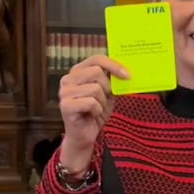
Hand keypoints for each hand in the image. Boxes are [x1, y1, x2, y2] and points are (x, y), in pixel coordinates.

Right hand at [57, 55, 128, 171]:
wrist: (85, 135)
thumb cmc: (96, 112)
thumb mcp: (108, 94)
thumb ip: (113, 81)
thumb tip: (127, 72)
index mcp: (78, 72)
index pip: (97, 59)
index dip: (114, 65)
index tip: (128, 75)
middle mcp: (68, 79)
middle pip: (96, 72)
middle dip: (108, 87)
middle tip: (107, 99)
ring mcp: (64, 92)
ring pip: (95, 88)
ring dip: (102, 102)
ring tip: (97, 109)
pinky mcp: (65, 105)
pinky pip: (91, 102)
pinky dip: (97, 110)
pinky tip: (91, 115)